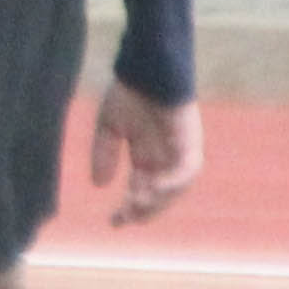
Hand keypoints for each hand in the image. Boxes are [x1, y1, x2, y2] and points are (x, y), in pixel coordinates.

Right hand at [92, 81, 200, 225]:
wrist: (145, 66)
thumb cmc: (129, 91)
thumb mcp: (109, 127)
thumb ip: (104, 154)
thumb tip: (99, 184)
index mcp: (147, 156)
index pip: (142, 191)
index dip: (130, 209)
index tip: (115, 222)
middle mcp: (165, 157)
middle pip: (160, 196)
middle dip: (144, 210)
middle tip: (125, 218)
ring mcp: (180, 150)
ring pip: (176, 188)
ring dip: (159, 200)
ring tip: (138, 205)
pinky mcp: (189, 141)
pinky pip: (187, 169)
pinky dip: (174, 181)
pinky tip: (155, 187)